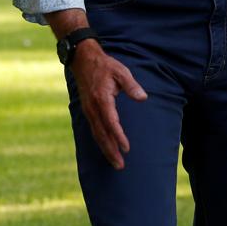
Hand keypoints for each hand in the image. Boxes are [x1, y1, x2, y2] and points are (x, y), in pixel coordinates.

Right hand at [70, 40, 146, 169]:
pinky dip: (100, 142)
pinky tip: (106, 149)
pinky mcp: (87, 111)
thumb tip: (143, 98)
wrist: (83, 60)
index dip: (119, 136)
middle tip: (120, 165)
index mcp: (102, 99)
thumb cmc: (105, 66)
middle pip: (102, 134)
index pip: (111, 122)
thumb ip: (131, 85)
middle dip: (111, 151)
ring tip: (115, 163)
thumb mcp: (121, 71)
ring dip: (105, 150)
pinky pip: (94, 130)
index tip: (126, 148)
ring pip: (97, 135)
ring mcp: (88, 111)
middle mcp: (93, 108)